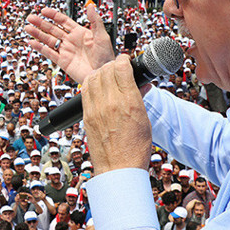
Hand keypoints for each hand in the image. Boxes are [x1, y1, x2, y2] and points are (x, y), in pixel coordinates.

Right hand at [25, 5, 113, 82]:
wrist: (103, 74)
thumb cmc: (106, 57)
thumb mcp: (102, 36)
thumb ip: (95, 21)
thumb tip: (90, 6)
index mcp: (80, 33)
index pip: (63, 21)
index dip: (53, 15)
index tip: (44, 10)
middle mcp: (71, 41)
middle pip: (53, 29)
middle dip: (41, 23)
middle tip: (31, 18)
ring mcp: (66, 51)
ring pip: (48, 40)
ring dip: (38, 34)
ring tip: (28, 28)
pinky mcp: (63, 61)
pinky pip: (49, 53)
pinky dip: (40, 48)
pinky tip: (32, 42)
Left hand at [81, 55, 151, 174]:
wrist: (118, 169)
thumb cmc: (135, 148)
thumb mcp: (144, 120)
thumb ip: (140, 98)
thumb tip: (141, 84)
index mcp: (129, 103)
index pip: (122, 68)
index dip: (124, 60)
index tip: (125, 60)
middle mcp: (111, 103)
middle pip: (106, 69)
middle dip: (113, 65)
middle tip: (117, 68)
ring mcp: (96, 109)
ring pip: (93, 76)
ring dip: (100, 71)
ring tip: (107, 75)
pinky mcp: (86, 116)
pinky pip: (85, 90)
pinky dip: (90, 82)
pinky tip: (96, 84)